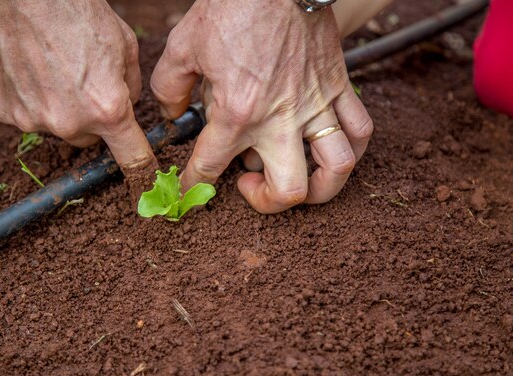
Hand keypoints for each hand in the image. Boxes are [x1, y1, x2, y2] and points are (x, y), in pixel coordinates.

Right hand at [0, 0, 155, 171]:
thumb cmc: (78, 12)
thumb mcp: (125, 47)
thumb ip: (130, 89)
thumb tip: (126, 106)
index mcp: (107, 110)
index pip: (132, 157)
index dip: (141, 168)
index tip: (143, 178)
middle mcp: (68, 124)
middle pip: (87, 139)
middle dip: (90, 118)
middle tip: (81, 82)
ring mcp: (31, 120)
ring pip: (54, 127)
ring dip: (57, 108)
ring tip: (51, 68)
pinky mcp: (2, 111)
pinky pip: (24, 114)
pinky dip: (27, 98)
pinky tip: (26, 68)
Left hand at [151, 0, 372, 212]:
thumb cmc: (232, 8)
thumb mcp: (183, 46)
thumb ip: (169, 88)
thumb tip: (173, 114)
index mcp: (237, 112)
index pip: (209, 167)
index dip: (193, 184)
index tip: (190, 189)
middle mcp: (280, 119)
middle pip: (287, 189)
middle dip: (265, 202)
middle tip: (249, 187)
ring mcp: (316, 105)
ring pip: (335, 169)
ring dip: (318, 189)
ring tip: (299, 182)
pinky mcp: (338, 87)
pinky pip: (360, 129)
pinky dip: (349, 148)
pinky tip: (331, 150)